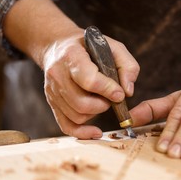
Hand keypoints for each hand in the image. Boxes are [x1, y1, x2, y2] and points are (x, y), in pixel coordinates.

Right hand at [3, 0, 139, 138]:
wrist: (58, 47)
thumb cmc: (89, 47)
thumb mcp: (113, 46)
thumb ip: (127, 66)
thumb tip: (128, 92)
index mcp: (72, 56)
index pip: (89, 80)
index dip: (108, 90)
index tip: (120, 94)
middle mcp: (57, 74)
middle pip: (82, 103)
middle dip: (103, 105)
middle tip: (111, 98)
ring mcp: (53, 91)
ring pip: (77, 116)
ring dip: (95, 114)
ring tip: (100, 101)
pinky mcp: (53, 103)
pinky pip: (66, 125)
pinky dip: (82, 133)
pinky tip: (96, 131)